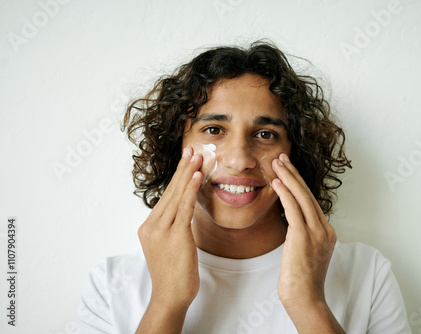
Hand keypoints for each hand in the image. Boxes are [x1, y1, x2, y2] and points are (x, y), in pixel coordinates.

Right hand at [137, 146, 202, 309]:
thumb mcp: (168, 246)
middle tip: (192, 149)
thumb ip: (172, 227)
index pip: (166, 196)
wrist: (170, 295)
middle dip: (183, 168)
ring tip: (198, 156)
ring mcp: (161, 230)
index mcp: (149, 226)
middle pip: (170, 191)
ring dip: (189, 173)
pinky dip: (191, 190)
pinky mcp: (175, 236)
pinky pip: (184, 208)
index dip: (178, 177)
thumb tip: (184, 212)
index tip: (186, 160)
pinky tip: (197, 176)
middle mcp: (152, 225)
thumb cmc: (173, 273)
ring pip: (177, 195)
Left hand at [272, 153, 336, 311]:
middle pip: (308, 194)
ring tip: (277, 163)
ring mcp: (316, 232)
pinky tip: (277, 182)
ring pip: (302, 197)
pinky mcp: (304, 236)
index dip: (299, 184)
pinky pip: (293, 208)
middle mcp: (325, 229)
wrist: (305, 297)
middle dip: (294, 174)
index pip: (311, 202)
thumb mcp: (306, 252)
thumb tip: (292, 224)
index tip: (288, 171)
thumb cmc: (302, 280)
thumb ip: (303, 235)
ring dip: (289, 177)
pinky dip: (285, 192)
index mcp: (327, 232)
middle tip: (282, 158)